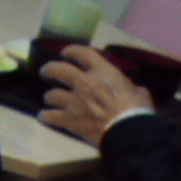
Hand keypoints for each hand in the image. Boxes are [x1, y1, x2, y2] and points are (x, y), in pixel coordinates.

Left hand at [39, 47, 154, 144]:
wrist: (127, 130)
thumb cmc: (136, 109)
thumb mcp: (137, 91)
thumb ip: (128, 87)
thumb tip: (132, 89)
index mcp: (103, 72)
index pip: (84, 54)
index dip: (72, 50)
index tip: (65, 52)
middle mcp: (85, 83)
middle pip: (60, 70)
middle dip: (50, 69)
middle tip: (45, 71)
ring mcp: (75, 101)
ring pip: (52, 94)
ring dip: (49, 96)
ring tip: (49, 98)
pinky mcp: (69, 119)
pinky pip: (51, 116)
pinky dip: (45, 116)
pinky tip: (43, 117)